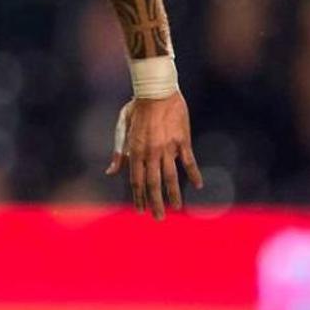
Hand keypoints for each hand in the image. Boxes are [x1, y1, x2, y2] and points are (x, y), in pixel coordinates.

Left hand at [105, 92, 203, 219]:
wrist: (156, 91)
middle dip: (154, 202)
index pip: (136, 180)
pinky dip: (193, 173)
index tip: (140, 210)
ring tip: (175, 208)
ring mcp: (168, 147)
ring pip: (171, 176)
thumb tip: (111, 172)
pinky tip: (197, 185)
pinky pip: (189, 161)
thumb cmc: (137, 108)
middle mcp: (151, 152)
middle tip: (157, 218)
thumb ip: (119, 152)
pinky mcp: (182, 140)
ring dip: (173, 194)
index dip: (138, 196)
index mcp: (135, 150)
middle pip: (153, 183)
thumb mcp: (122, 128)